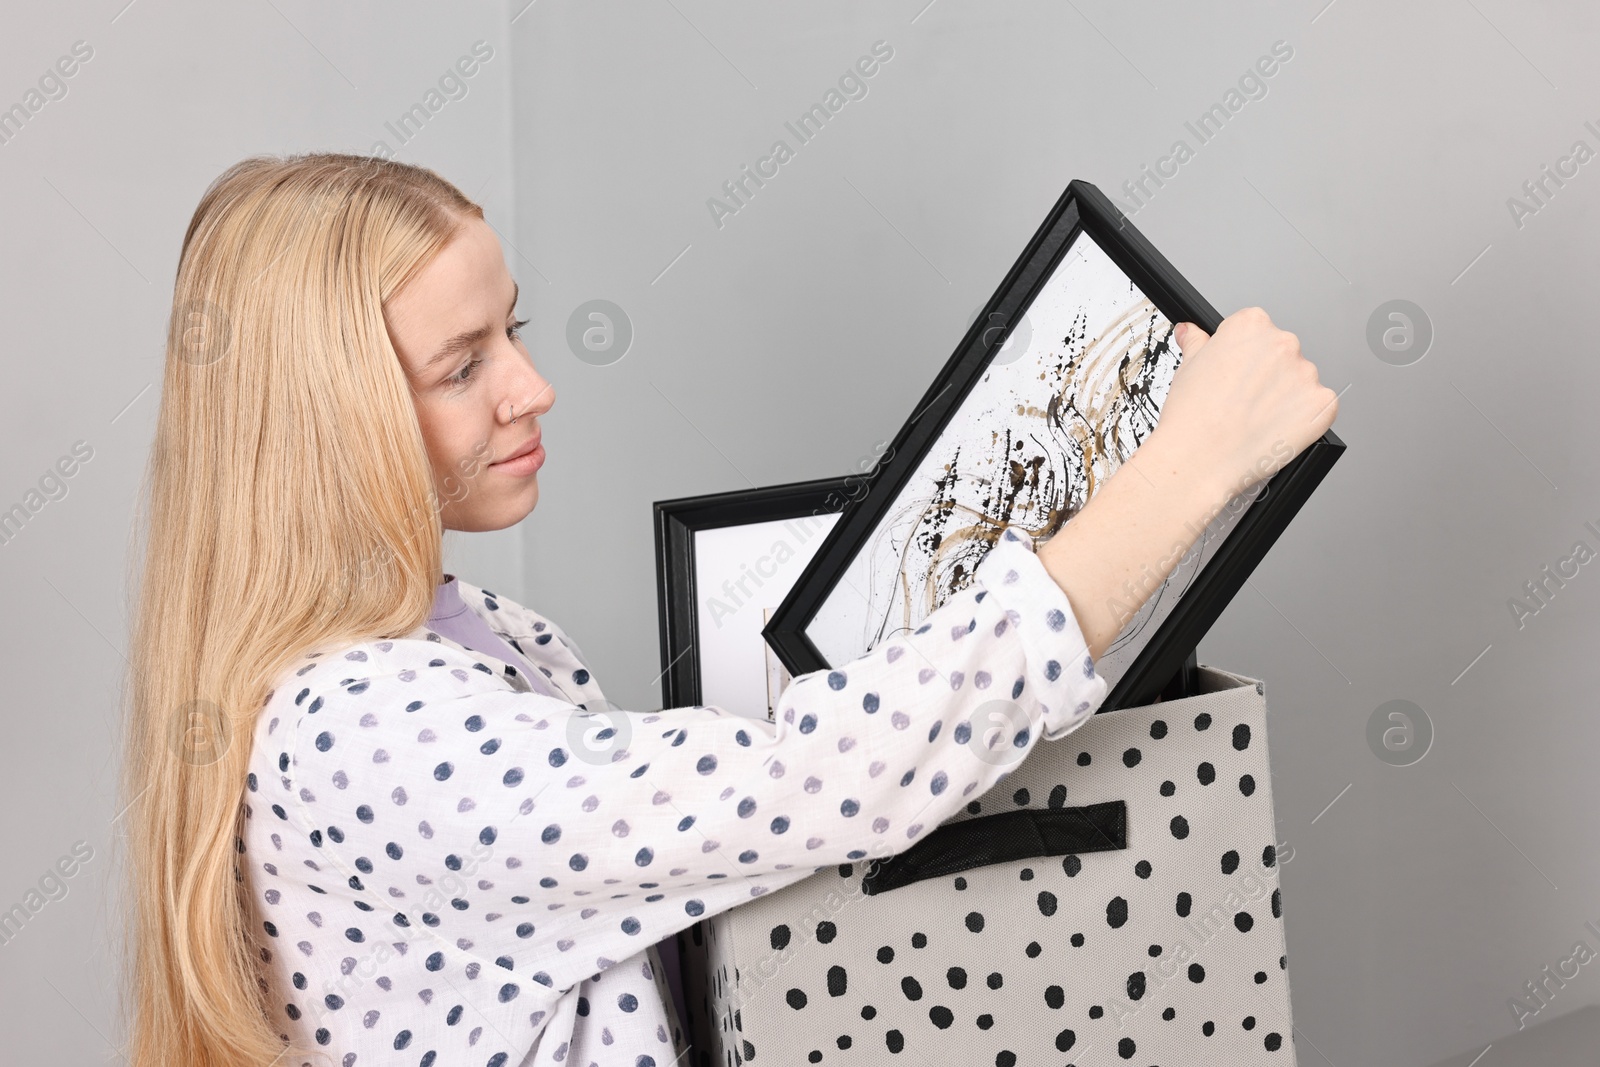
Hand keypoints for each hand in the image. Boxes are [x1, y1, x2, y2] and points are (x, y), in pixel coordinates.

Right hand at [1150, 307, 1337, 499]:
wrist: (1200, 459)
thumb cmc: (1192, 417)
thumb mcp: (1187, 368)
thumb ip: (1197, 343)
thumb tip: (1191, 332)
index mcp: (1251, 325)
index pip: (1257, 330)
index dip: (1244, 356)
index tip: (1235, 373)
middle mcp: (1283, 343)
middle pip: (1281, 354)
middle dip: (1267, 375)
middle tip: (1242, 401)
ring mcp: (1306, 374)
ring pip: (1300, 381)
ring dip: (1286, 397)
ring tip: (1255, 419)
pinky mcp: (1323, 404)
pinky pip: (1319, 407)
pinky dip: (1303, 418)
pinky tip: (1276, 428)